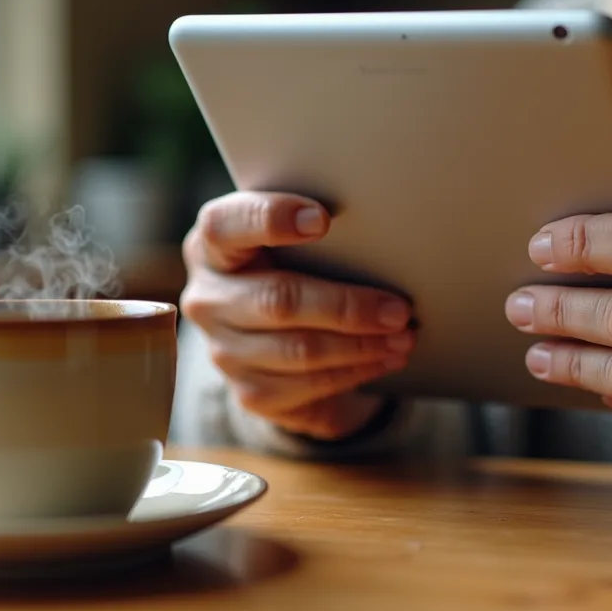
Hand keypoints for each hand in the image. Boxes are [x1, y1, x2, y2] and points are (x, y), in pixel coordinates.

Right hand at [181, 191, 414, 439]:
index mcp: (212, 247)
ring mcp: (224, 351)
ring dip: (361, 345)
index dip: (270, 219)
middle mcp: (208, 298)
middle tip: (398, 308)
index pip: (225, 225)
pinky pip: (308, 385)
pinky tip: (386, 359)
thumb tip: (382, 230)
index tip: (322, 219)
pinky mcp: (249, 391)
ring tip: (403, 336)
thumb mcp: (292, 245)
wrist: (275, 338)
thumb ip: (314, 233)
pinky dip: (355, 371)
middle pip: (278, 300)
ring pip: (299, 350)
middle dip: (346, 306)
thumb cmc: (293, 270)